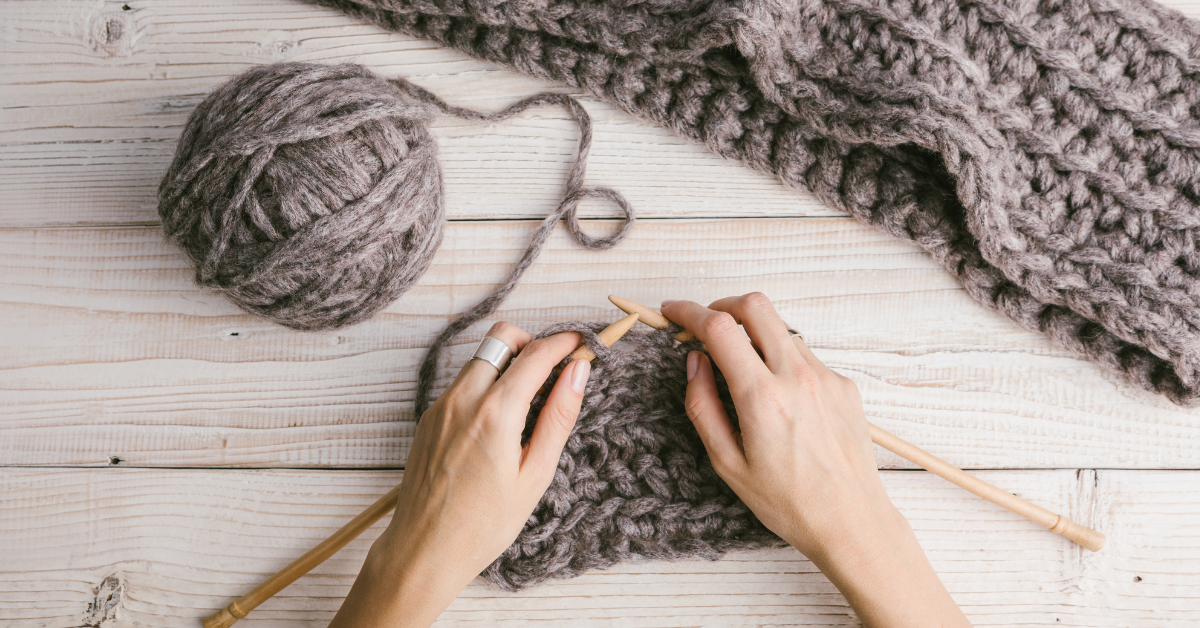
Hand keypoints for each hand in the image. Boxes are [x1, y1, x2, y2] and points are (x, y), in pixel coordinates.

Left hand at [330, 322, 591, 627]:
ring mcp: (440, 406)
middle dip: (532, 344)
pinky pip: (461, 384)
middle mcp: (462, 399)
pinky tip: (498, 424)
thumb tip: (579, 372)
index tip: (582, 343)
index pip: (536, 354)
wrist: (424, 550)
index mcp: (495, 412)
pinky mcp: (428, 418)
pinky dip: (485, 385)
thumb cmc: (484, 524)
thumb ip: (558, 416)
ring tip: (528, 404)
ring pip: (480, 359)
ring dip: (508, 364)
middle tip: (553, 373)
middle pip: (502, 337)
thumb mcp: (535, 473)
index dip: (564, 342)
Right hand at [662, 294, 969, 627]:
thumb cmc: (788, 502)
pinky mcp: (844, 385)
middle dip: (723, 305)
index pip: (719, 327)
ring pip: (782, 329)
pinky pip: (805, 356)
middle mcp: (797, 377)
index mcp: (762, 396)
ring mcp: (826, 377)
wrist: (851, 521)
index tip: (672, 312)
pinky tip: (779, 398)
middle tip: (705, 326)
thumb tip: (694, 362)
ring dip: (754, 336)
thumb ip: (702, 405)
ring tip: (742, 371)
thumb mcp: (727, 463)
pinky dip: (782, 361)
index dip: (688, 311)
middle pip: (755, 305)